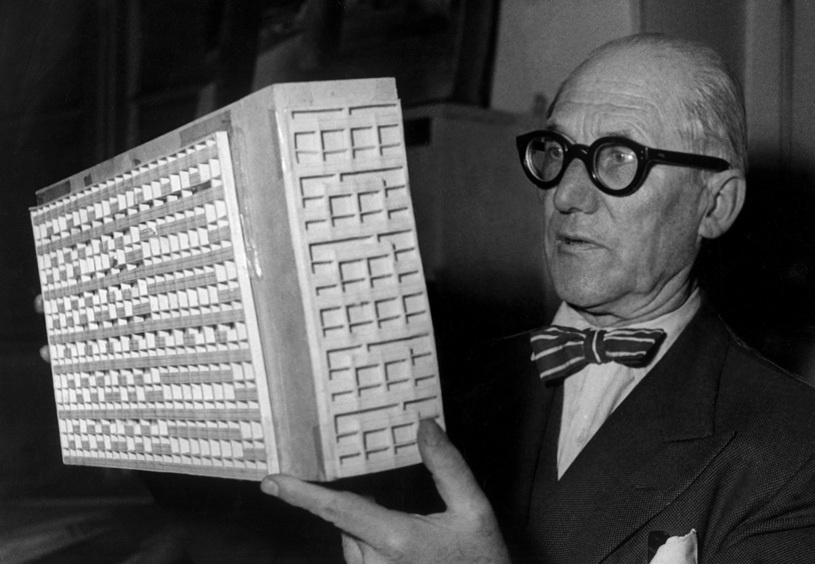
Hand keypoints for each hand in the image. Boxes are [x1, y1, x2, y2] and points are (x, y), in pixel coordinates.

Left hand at [261, 419, 509, 563]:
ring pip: (353, 543)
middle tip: (399, 512)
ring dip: (369, 529)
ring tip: (415, 541)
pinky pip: (362, 560)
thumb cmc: (481, 562)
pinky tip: (408, 552)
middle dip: (364, 506)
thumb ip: (448, 467)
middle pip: (347, 522)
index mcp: (395, 539)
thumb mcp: (474, 512)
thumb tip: (424, 425)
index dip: (301, 494)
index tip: (271, 481)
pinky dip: (374, 547)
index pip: (337, 509)